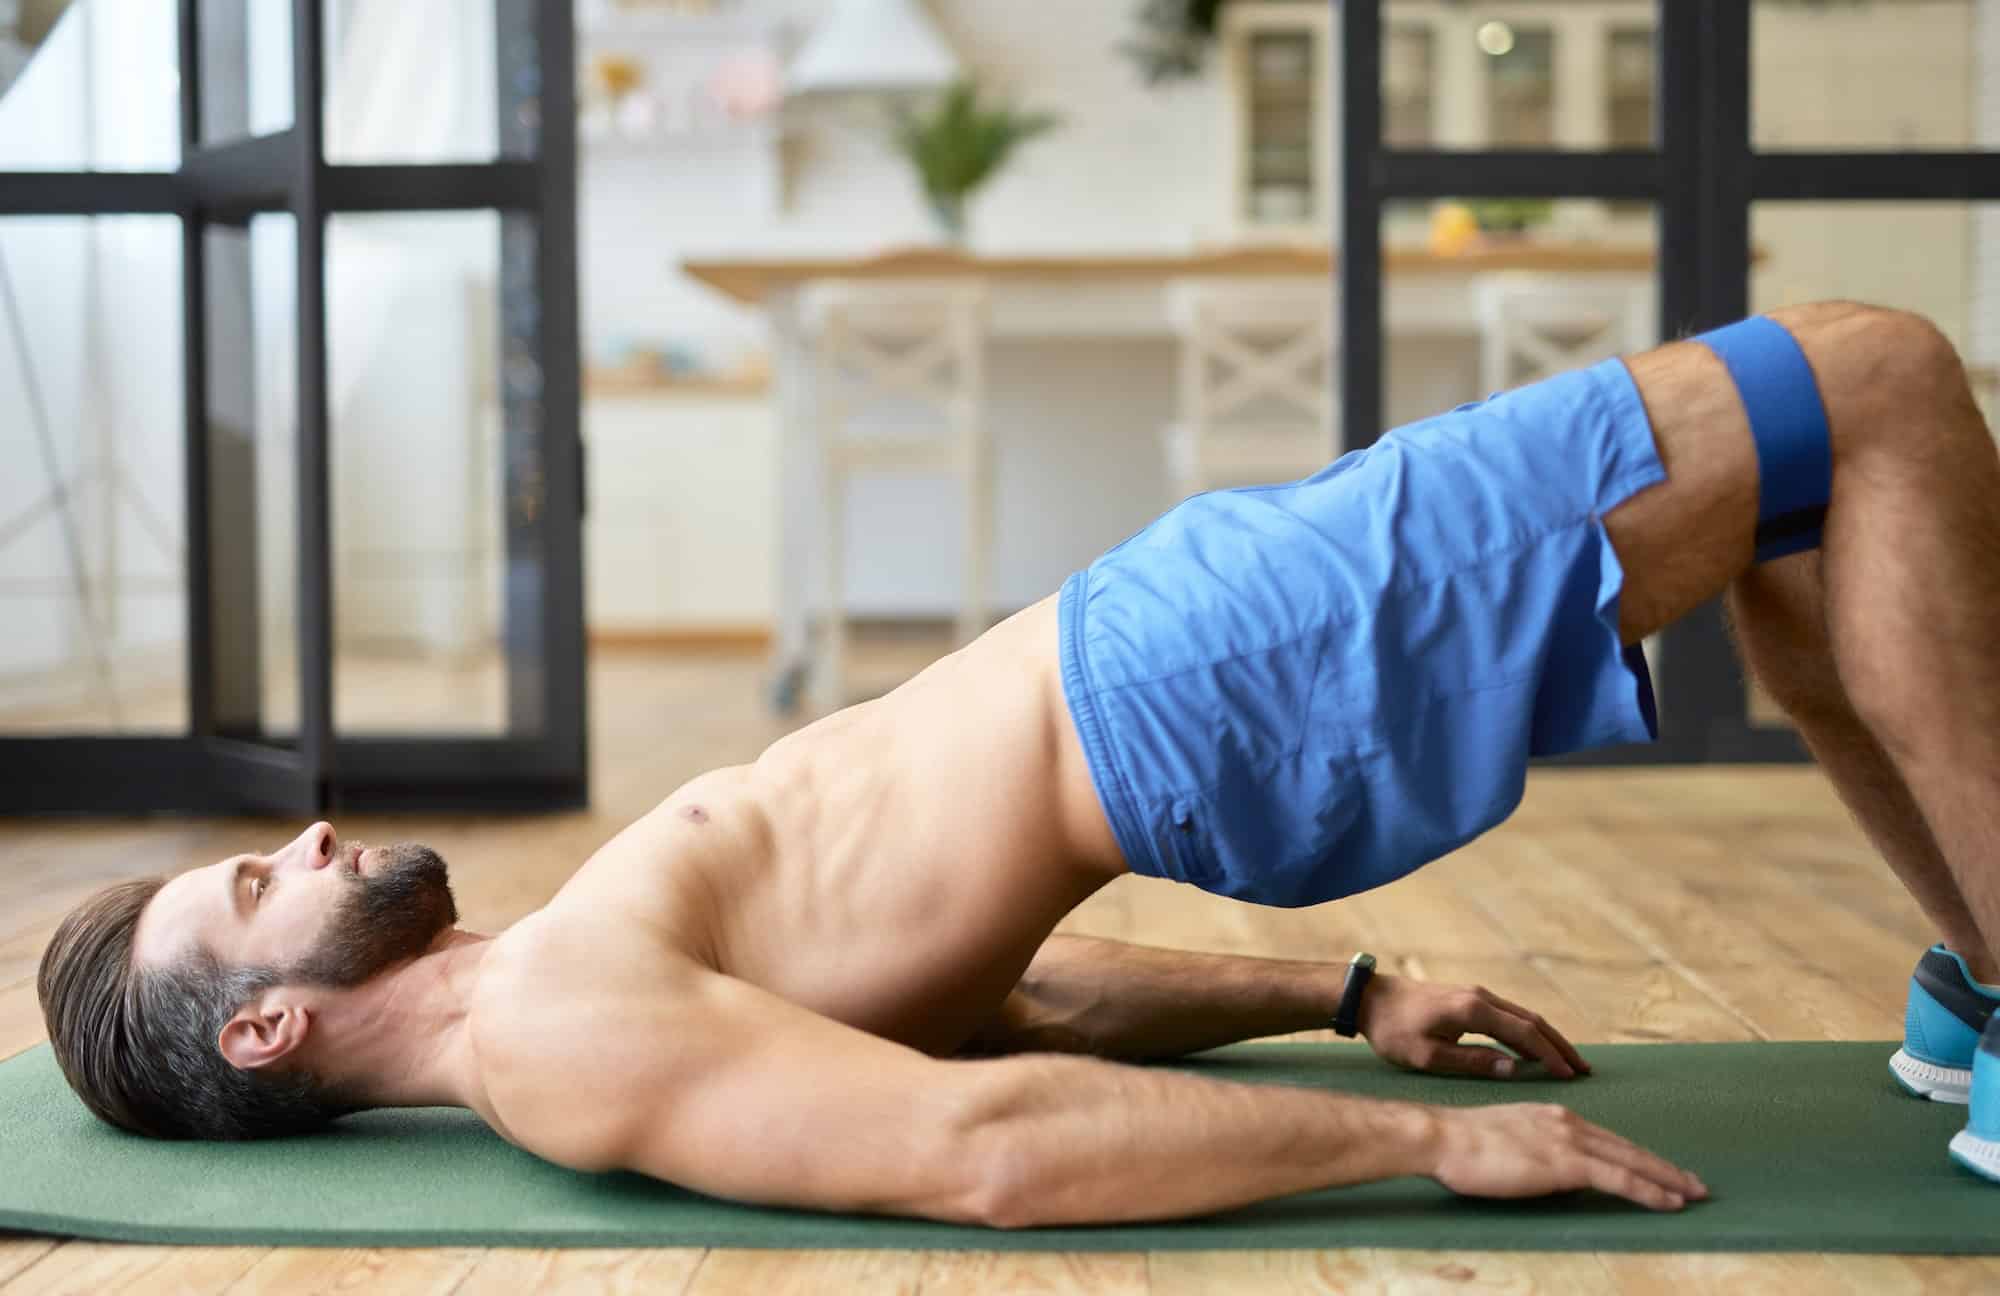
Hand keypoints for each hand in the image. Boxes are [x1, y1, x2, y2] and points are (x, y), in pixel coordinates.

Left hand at [1359, 974, 1590, 1079]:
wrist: (1368, 998)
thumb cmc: (1391, 1031)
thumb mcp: (1427, 1056)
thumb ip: (1471, 1062)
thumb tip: (1514, 1069)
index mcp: (1473, 1011)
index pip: (1524, 1033)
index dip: (1550, 1055)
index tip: (1570, 1075)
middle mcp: (1481, 998)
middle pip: (1532, 1021)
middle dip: (1559, 1046)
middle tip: (1583, 1070)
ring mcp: (1476, 996)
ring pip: (1523, 1016)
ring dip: (1547, 1038)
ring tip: (1569, 1061)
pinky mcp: (1469, 1000)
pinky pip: (1509, 1016)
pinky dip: (1529, 1032)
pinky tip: (1536, 1048)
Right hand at [1428, 1103, 1707, 1211]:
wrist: (1442, 1137)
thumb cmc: (1460, 1144)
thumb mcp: (1505, 1139)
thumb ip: (1532, 1148)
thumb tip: (1546, 1168)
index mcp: (1553, 1116)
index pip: (1607, 1140)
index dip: (1637, 1157)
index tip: (1661, 1170)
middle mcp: (1568, 1122)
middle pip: (1628, 1148)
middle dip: (1665, 1168)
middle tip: (1695, 1184)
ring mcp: (1570, 1140)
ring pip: (1632, 1161)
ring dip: (1668, 1179)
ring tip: (1695, 1194)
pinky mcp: (1567, 1162)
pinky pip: (1620, 1178)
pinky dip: (1650, 1190)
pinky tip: (1670, 1202)